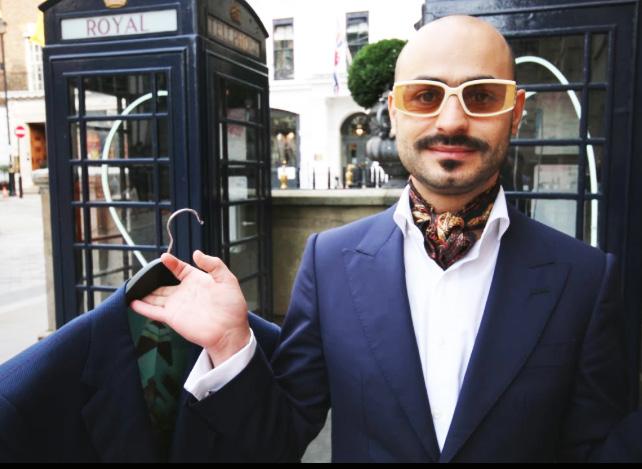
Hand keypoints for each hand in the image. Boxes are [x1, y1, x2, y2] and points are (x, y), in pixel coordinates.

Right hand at [129, 250, 249, 365]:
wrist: (230, 332)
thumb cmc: (232, 308)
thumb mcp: (227, 280)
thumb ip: (213, 264)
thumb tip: (196, 253)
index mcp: (198, 281)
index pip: (180, 268)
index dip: (171, 263)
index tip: (164, 257)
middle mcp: (185, 292)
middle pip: (164, 284)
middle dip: (152, 281)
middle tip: (141, 276)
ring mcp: (177, 305)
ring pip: (156, 297)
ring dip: (145, 293)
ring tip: (133, 287)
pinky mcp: (172, 318)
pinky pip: (153, 311)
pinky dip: (142, 308)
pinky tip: (132, 302)